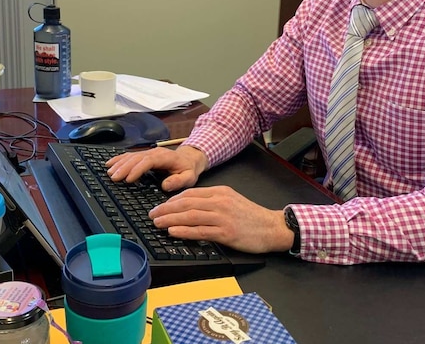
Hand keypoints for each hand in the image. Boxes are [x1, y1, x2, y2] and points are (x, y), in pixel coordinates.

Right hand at [106, 145, 207, 191]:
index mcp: (165, 157)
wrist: (189, 158)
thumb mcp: (189, 177)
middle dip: (124, 167)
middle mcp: (155, 153)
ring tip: (109, 172)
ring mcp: (149, 152)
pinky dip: (119, 159)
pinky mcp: (144, 155)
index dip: (137, 169)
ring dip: (119, 163)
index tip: (128, 179)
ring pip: (131, 156)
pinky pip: (129, 155)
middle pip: (136, 158)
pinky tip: (110, 163)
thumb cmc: (188, 169)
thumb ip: (178, 181)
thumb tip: (165, 185)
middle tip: (113, 177)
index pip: (148, 161)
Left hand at [148, 186, 294, 253]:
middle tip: (152, 214)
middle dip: (165, 209)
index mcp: (220, 192)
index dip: (171, 200)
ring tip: (157, 223)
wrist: (272, 227)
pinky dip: (184, 231)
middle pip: (186, 203)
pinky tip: (173, 232)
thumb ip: (212, 201)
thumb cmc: (251, 217)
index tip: (160, 206)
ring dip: (170, 219)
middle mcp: (219, 202)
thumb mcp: (231, 200)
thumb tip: (189, 206)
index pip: (190, 194)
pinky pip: (200, 231)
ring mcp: (222, 217)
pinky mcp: (226, 232)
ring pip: (190, 216)